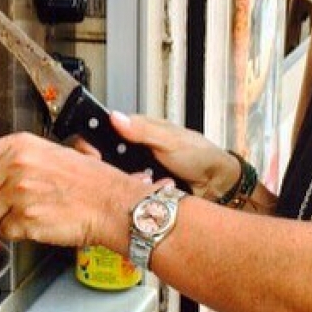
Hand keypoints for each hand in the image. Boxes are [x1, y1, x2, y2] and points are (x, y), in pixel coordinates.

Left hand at [0, 132, 151, 248]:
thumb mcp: (46, 152)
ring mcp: (20, 194)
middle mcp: (16, 166)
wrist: (111, 204)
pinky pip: (4, 231)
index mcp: (19, 145)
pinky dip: (15, 231)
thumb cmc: (87, 180)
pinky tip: (34, 221)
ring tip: (24, 211)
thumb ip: (11, 158)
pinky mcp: (26, 219)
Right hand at [108, 112, 240, 198]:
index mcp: (138, 129)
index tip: (95, 156)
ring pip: (115, 178)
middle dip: (112, 169)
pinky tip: (147, 192)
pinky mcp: (141, 189)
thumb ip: (142, 130)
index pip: (103, 132)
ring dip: (127, 182)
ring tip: (145, 182)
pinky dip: (136, 194)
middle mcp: (134, 149)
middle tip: (130, 172)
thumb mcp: (170, 140)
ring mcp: (136, 169)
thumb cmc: (199, 155)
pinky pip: (129, 193)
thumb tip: (115, 117)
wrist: (217, 185)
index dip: (93, 144)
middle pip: (105, 158)